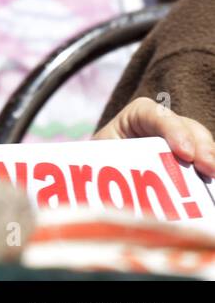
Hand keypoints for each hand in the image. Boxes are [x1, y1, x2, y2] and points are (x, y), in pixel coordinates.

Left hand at [93, 96, 214, 175]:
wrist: (102, 173)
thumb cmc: (99, 161)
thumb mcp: (100, 159)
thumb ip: (114, 165)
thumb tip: (127, 186)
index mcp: (138, 115)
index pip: (158, 115)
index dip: (174, 130)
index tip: (184, 153)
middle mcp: (164, 125)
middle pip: (189, 128)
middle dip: (202, 147)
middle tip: (209, 169)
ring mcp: (180, 141)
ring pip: (202, 145)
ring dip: (210, 160)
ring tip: (213, 176)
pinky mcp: (189, 160)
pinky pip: (204, 162)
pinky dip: (208, 172)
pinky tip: (210, 186)